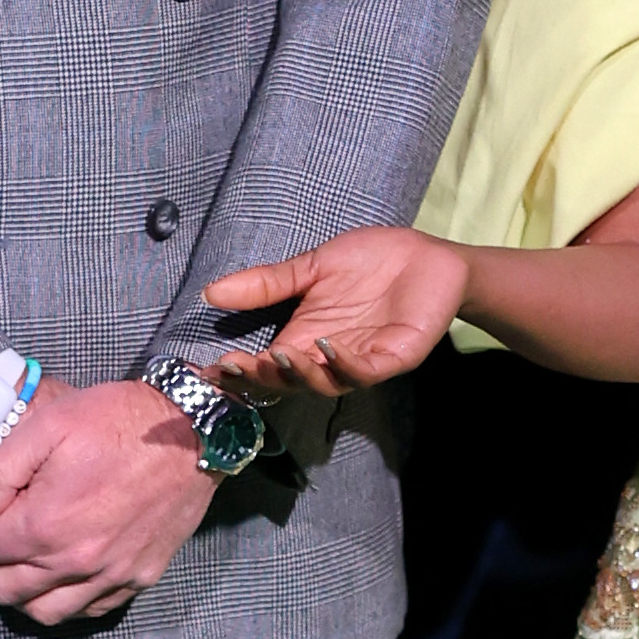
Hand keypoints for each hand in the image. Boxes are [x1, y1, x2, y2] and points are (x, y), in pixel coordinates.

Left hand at [0, 375, 216, 625]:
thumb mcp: (50, 423)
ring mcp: (111, 575)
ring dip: (22, 592)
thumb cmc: (120, 421)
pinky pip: (90, 610)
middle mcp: (75, 561)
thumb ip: (1, 470)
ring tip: (21, 562)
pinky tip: (63, 574)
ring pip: (45, 612)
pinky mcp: (139, 577)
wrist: (194, 433)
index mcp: (45, 523)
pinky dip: (66, 600)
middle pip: (5, 589)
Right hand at [199, 230, 468, 393]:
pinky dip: (345, 363)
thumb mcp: (312, 267)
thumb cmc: (372, 261)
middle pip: (290, 382)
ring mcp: (361, 360)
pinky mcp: (394, 357)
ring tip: (278, 356)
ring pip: (325, 383)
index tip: (211, 367)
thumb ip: (268, 283)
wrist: (427, 255)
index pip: (267, 365)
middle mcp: (329, 356)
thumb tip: (211, 292)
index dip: (241, 370)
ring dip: (301, 374)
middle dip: (262, 378)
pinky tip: (328, 347)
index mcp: (306, 337)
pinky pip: (365, 371)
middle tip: (235, 368)